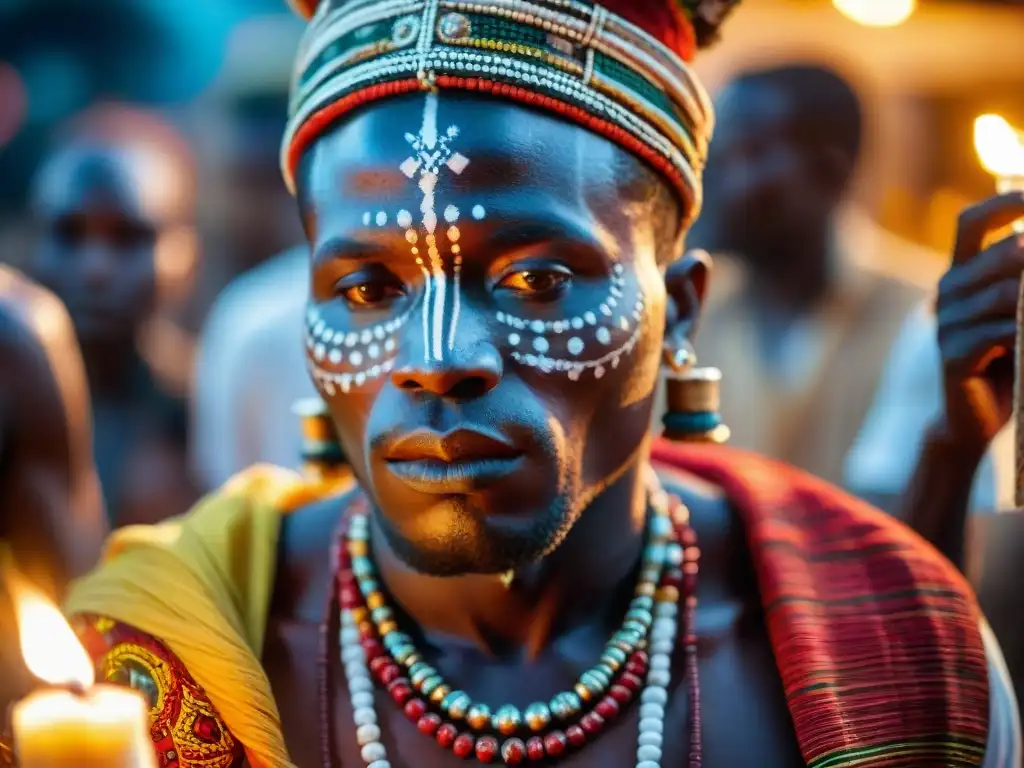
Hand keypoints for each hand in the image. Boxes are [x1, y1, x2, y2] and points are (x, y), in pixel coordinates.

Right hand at [936, 192, 1023, 449]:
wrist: (971, 419)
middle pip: (1007, 252)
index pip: (972, 221)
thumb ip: (1021, 282)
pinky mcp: (955, 355)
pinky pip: (1002, 332)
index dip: (1007, 202)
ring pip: (1011, 294)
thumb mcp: (1018, 313)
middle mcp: (949, 292)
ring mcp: (948, 324)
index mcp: (961, 274)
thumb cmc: (1006, 361)